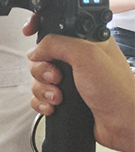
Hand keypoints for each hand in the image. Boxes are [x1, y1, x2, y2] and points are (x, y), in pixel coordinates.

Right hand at [23, 15, 134, 151]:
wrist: (123, 123)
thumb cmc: (117, 90)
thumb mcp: (86, 55)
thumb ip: (57, 44)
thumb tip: (36, 51)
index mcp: (84, 42)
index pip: (55, 29)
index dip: (39, 28)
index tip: (29, 32)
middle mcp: (76, 60)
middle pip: (40, 57)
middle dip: (42, 70)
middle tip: (57, 77)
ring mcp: (70, 80)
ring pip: (38, 79)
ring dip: (44, 90)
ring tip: (59, 97)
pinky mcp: (64, 98)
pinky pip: (39, 97)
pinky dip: (42, 102)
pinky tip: (54, 106)